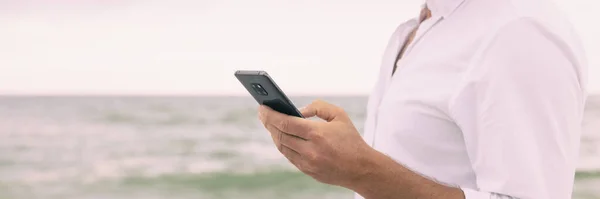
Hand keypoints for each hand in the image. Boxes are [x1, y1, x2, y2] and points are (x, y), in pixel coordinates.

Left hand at [258, 100, 376, 186]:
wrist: (361, 168)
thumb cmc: (350, 139)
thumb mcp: (339, 115)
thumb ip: (318, 107)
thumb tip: (299, 110)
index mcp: (317, 134)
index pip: (285, 123)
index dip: (271, 114)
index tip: (262, 107)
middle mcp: (310, 150)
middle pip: (280, 134)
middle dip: (268, 122)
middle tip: (262, 112)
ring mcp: (307, 163)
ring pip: (282, 146)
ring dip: (273, 134)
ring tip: (269, 123)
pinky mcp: (307, 171)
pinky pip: (289, 156)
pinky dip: (282, 144)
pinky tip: (280, 136)